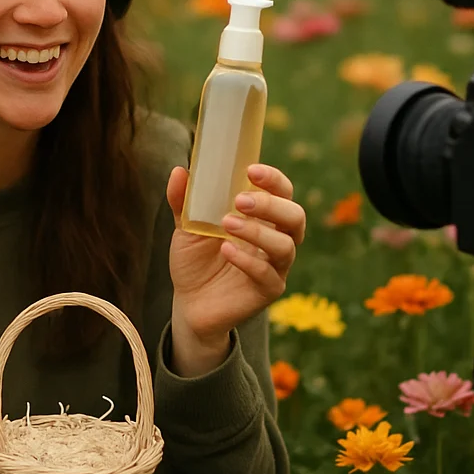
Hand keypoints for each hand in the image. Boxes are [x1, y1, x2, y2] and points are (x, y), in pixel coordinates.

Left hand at [165, 163, 305, 372]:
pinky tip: (226, 250)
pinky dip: (247, 260)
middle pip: (295, 216)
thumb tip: (179, 171)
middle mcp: (276, 239)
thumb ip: (185, 201)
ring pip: (286, 245)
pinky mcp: (268, 291)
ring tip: (227, 224)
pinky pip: (267, 275)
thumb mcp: (187, 227)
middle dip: (271, 204)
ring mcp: (275, 267)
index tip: (251, 170)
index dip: (274, 180)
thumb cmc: (196, 260)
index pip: (283, 192)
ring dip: (258, 231)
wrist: (189, 303)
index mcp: (263, 217)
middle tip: (240, 200)